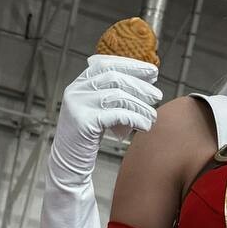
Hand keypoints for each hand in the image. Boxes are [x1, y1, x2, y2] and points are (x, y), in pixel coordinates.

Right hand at [52, 54, 163, 182]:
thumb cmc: (88, 137)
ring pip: (118, 96)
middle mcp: (76, 90)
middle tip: (158, 95)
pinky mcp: (84, 122)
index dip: (131, 65)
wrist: (69, 162)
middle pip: (114, 78)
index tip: (152, 71)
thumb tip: (146, 83)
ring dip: (140, 105)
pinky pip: (117, 115)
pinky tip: (145, 125)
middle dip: (140, 85)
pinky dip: (136, 118)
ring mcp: (78, 105)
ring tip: (152, 116)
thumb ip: (113, 96)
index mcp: (79, 84)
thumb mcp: (98, 111)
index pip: (106, 64)